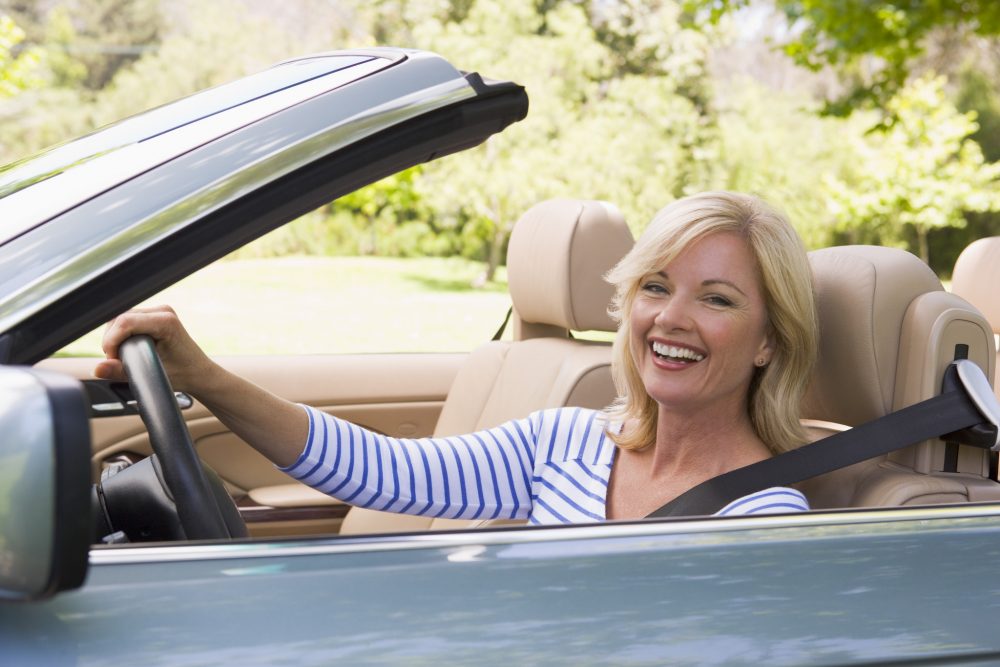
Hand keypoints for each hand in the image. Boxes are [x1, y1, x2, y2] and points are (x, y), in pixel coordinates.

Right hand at [94, 305, 214, 394]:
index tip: (113, 359)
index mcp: (166, 321)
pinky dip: (121, 335)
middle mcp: (162, 311)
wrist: (199, 373)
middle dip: (112, 340)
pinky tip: (128, 349)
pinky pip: (127, 320)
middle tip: (118, 361)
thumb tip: (97, 369)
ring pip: (120, 319)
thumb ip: (121, 371)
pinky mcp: (153, 315)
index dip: (111, 341)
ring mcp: (158, 311)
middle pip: (119, 319)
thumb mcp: (149, 375)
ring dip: (115, 338)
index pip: (124, 322)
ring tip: (123, 357)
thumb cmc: (182, 374)